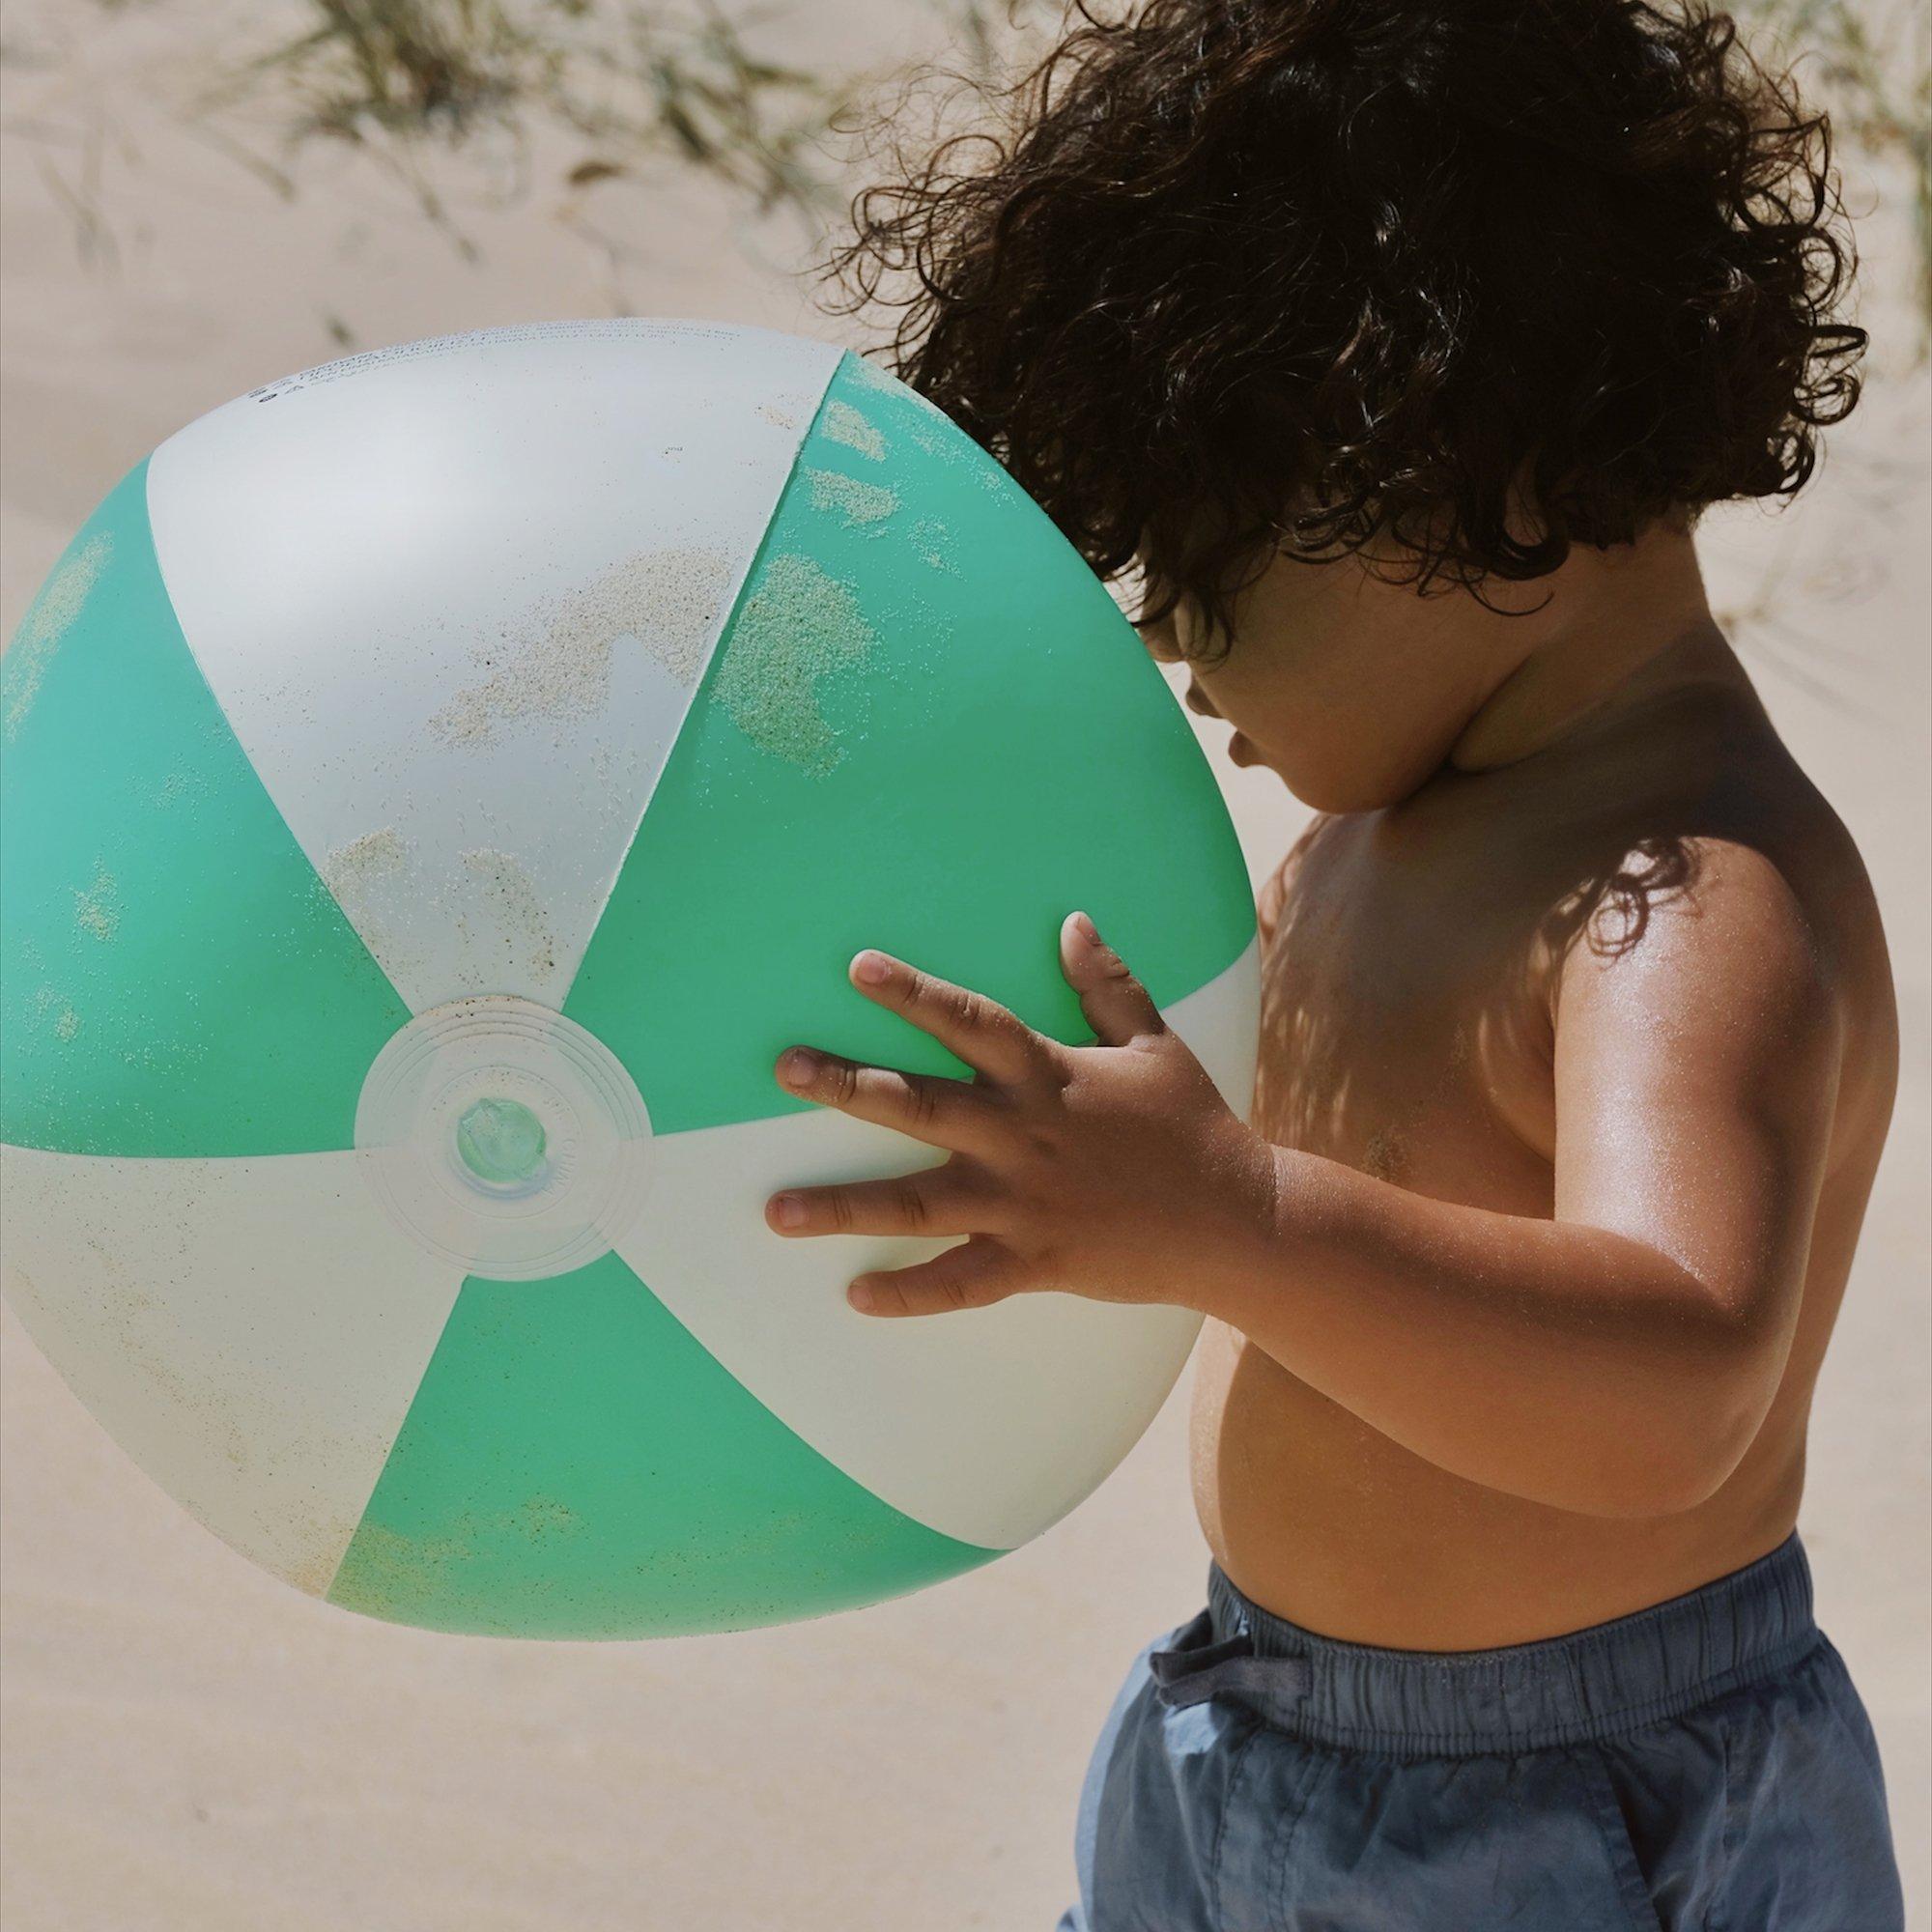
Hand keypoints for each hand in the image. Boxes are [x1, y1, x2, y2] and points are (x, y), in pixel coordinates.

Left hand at [764, 912, 1274, 1316]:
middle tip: (784, 1069)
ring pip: (919, 1204)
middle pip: (920, 1106)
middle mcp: (1023, 1136)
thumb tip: (1074, 921)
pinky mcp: (1035, 1261)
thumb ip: (1108, 983)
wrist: (1238, 1221)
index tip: (857, 968)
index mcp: (1049, 1075)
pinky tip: (856, 1294)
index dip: (913, 993)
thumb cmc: (1193, 1125)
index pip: (969, 1022)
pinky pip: (962, 1282)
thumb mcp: (1156, 1042)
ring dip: (846, 1207)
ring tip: (776, 1211)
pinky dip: (911, 1292)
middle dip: (848, 1087)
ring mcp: (1024, 1204)